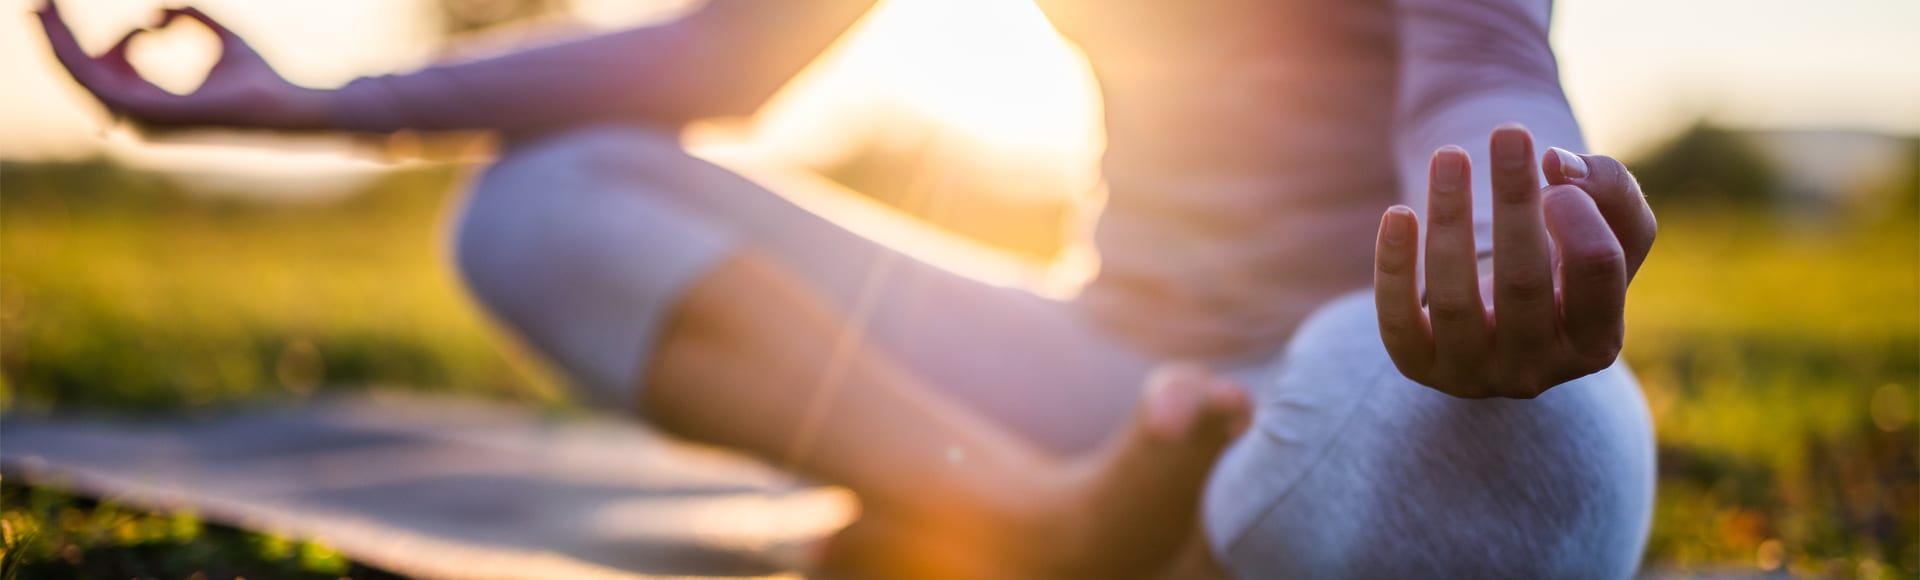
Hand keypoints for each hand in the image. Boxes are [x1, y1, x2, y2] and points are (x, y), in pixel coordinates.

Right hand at [36, 1, 331, 130]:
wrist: (288, 102)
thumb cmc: (258, 76)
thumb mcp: (219, 34)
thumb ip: (188, 17)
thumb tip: (158, 9)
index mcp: (151, 104)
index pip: (100, 70)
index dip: (76, 39)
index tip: (57, 5)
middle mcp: (140, 117)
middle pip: (80, 75)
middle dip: (54, 38)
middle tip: (37, 3)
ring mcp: (143, 119)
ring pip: (81, 77)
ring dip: (58, 40)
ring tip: (45, 8)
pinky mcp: (151, 113)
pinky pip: (98, 81)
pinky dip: (77, 51)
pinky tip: (70, 24)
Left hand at [1374, 124, 1656, 397]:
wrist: (1504, 324)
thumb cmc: (1564, 269)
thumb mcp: (1609, 230)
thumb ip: (1610, 188)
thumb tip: (1556, 163)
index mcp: (1596, 343)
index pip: (1596, 270)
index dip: (1579, 213)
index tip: (1555, 172)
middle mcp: (1536, 371)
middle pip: (1523, 282)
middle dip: (1513, 201)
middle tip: (1508, 133)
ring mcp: (1474, 375)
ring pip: (1455, 299)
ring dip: (1449, 219)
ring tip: (1449, 156)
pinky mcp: (1419, 366)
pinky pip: (1398, 321)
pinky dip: (1394, 267)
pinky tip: (1399, 213)